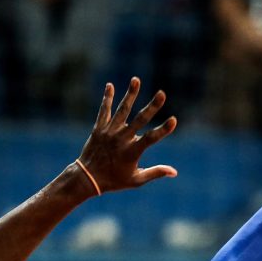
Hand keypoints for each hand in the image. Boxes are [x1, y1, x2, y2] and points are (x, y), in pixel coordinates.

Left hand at [76, 78, 177, 193]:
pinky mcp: (99, 128)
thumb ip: (155, 172)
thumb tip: (174, 172)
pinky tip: (110, 86)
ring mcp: (109, 132)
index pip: (151, 138)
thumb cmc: (114, 180)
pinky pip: (104, 111)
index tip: (174, 120)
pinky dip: (107, 98)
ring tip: (136, 80)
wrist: (87, 178)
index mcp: (132, 152)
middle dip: (152, 106)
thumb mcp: (136, 180)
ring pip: (122, 110)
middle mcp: (121, 139)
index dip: (163, 129)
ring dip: (130, 94)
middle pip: (139, 120)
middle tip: (162, 93)